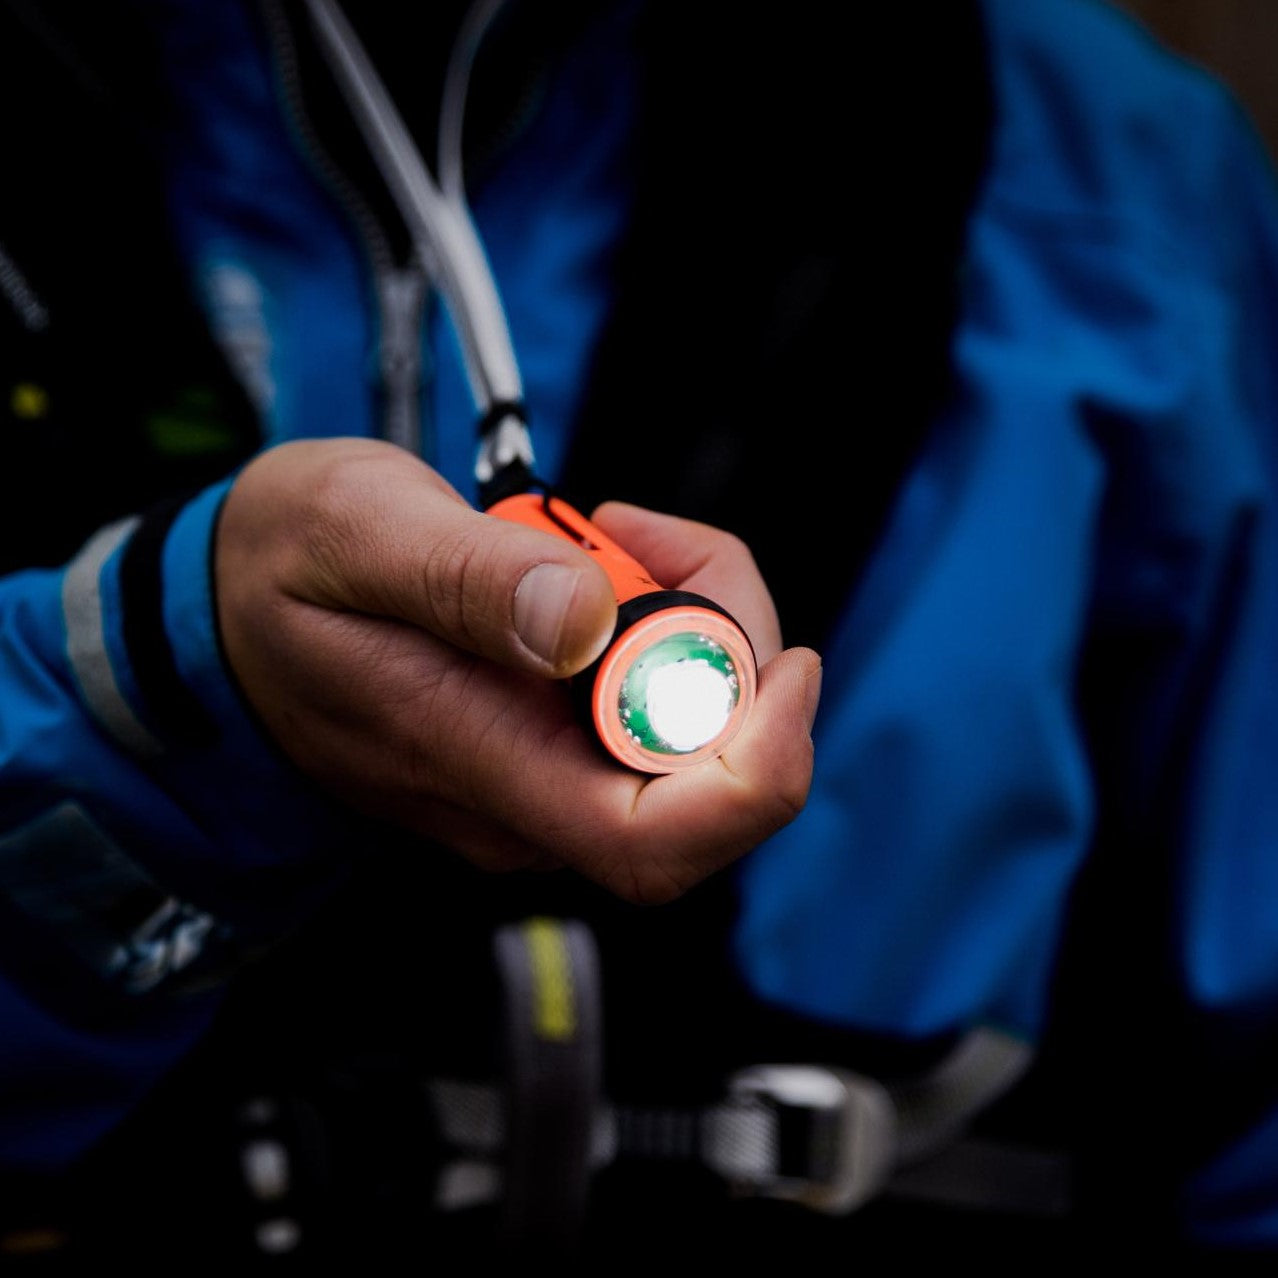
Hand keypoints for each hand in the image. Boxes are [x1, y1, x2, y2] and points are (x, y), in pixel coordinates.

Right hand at [215, 438, 819, 902]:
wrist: (232, 612)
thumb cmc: (285, 570)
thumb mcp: (358, 533)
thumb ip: (466, 580)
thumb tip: (586, 626)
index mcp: (478, 763)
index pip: (657, 839)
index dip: (761, 769)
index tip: (788, 664)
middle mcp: (526, 801)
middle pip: (710, 782)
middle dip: (729, 645)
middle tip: (641, 535)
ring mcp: (541, 783)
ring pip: (693, 739)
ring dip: (696, 623)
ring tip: (607, 532)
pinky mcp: (549, 753)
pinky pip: (655, 713)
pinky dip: (668, 628)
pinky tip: (607, 566)